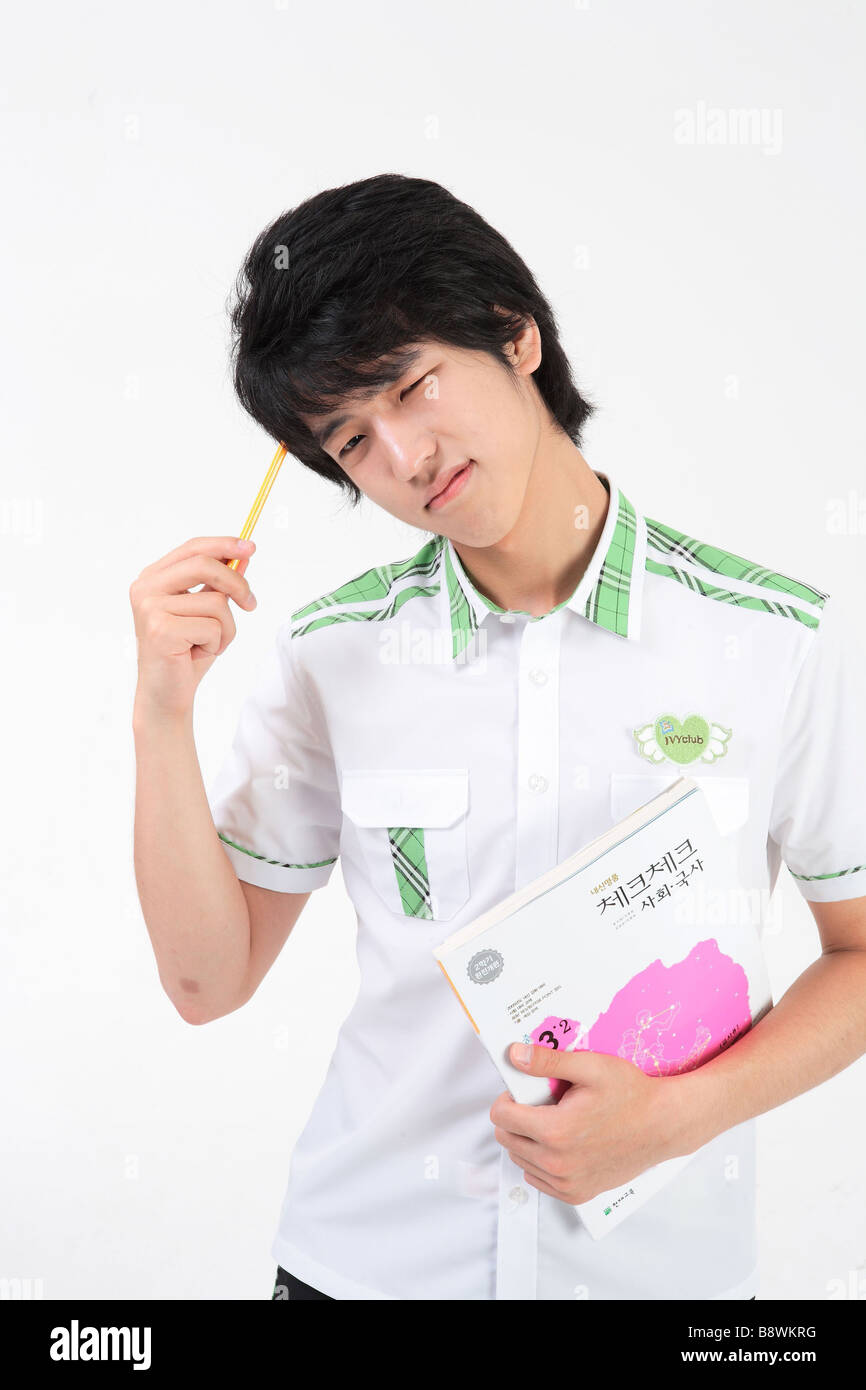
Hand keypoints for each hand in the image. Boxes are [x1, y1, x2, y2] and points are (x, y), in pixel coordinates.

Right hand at [130, 536, 256, 720]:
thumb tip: (242, 557)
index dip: (224, 544)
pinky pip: (212, 627)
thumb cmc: (185, 652)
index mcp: (153, 578)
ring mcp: (150, 608)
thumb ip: (219, 584)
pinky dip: (216, 644)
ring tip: (208, 644)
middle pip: (204, 564)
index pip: (193, 547)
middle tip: (251, 604)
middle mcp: (145, 588)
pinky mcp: (160, 630)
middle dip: (237, 584)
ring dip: (225, 629)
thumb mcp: (207, 613)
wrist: (166, 694)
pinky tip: (197, 654)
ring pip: (216, 602)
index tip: (250, 547)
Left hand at [488, 1043, 697, 1205]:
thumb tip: (514, 1055)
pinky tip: (561, 1143)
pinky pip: (538, 1179)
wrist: (663, 1125)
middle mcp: (557, 1163)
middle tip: (542, 1104)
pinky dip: (541, 1161)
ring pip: (520, 1160)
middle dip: (516, 1118)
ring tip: (555, 1121)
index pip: (501, 1117)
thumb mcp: (590, 1067)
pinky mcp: (577, 1193)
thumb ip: (548, 1061)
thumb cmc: (631, 1094)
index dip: (508, 1098)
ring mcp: (567, 1183)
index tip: (524, 1091)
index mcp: (555, 1131)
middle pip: (506, 1139)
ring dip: (527, 1140)